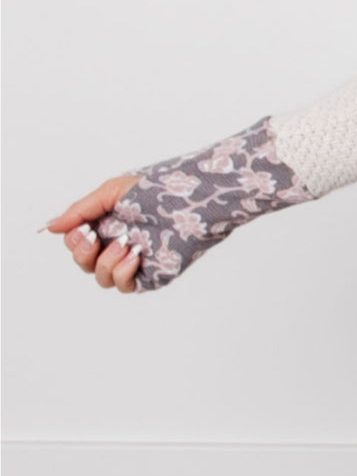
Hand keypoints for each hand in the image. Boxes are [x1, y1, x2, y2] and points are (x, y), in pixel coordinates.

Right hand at [46, 175, 143, 292]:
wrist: (188, 200)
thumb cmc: (153, 190)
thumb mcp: (109, 194)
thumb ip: (80, 211)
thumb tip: (50, 227)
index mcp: (105, 226)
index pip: (76, 244)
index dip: (74, 241)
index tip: (84, 229)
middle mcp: (116, 245)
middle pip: (84, 264)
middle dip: (83, 253)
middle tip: (94, 236)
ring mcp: (132, 262)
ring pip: (101, 278)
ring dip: (105, 262)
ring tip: (125, 243)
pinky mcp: (150, 274)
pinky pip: (125, 285)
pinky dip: (123, 272)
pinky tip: (135, 254)